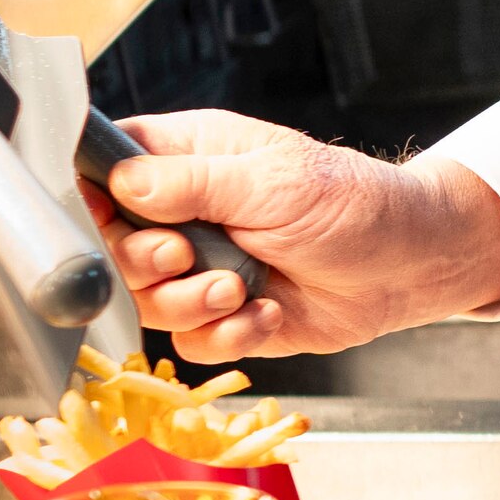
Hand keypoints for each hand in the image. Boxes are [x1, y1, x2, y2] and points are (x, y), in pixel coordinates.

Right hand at [90, 112, 499, 363]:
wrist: (409, 263)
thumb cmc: (352, 202)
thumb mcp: (270, 182)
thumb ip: (191, 184)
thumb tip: (122, 182)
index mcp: (186, 157)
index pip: (102, 169)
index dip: (90, 199)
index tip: (105, 221)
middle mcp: (184, 213)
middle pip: (110, 247)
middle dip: (142, 263)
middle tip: (187, 257)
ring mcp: (200, 266)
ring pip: (145, 301)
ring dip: (189, 303)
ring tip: (239, 288)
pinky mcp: (224, 315)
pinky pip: (190, 342)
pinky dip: (226, 335)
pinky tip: (267, 312)